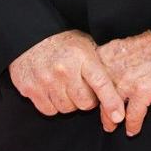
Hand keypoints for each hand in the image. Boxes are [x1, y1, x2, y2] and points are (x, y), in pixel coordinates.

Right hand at [8, 30, 124, 127]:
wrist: (30, 34)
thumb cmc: (63, 41)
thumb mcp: (85, 44)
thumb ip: (99, 63)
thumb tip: (120, 83)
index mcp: (81, 56)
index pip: (101, 84)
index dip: (111, 102)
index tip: (118, 116)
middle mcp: (63, 69)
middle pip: (84, 103)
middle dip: (87, 101)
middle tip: (83, 90)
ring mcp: (45, 80)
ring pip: (66, 108)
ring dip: (69, 103)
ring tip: (66, 88)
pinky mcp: (30, 88)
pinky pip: (49, 110)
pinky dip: (52, 105)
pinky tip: (52, 91)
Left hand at [98, 32, 150, 136]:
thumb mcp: (127, 43)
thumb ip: (116, 57)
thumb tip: (112, 70)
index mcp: (108, 54)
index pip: (92, 78)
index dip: (92, 90)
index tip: (92, 97)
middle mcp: (113, 68)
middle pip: (99, 95)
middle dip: (99, 109)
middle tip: (101, 117)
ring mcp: (127, 82)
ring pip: (112, 108)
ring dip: (111, 120)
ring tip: (111, 127)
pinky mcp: (143, 93)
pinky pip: (132, 116)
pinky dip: (132, 125)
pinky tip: (132, 130)